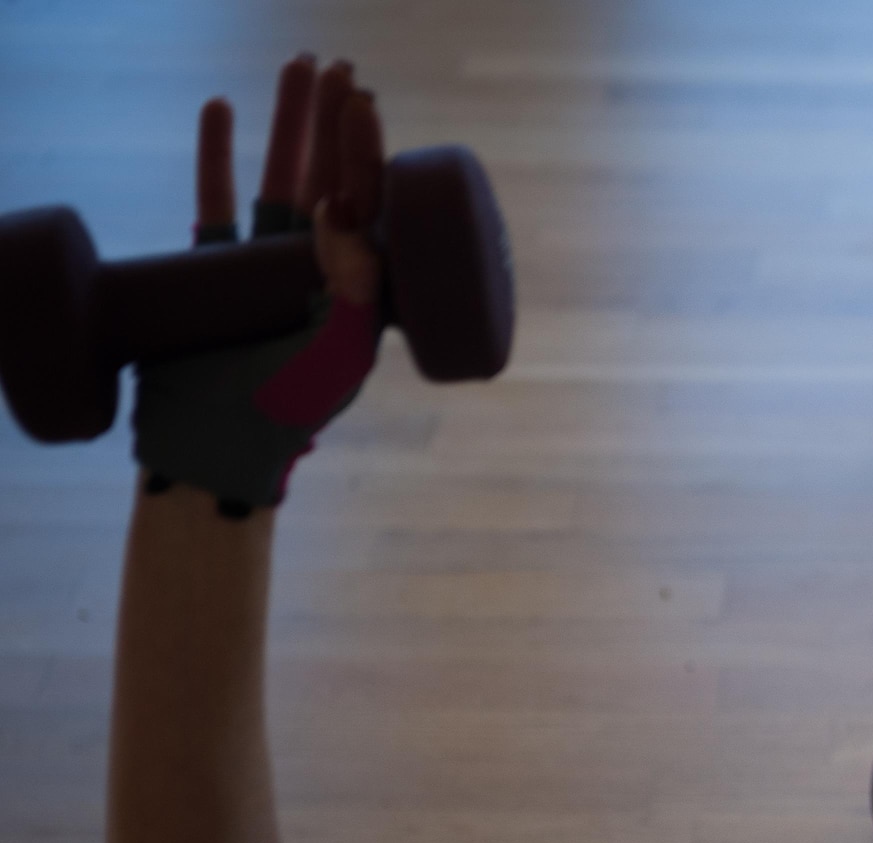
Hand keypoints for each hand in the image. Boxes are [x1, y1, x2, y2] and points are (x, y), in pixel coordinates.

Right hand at [135, 56, 384, 514]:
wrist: (211, 455)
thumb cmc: (282, 419)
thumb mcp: (331, 356)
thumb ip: (350, 292)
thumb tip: (346, 212)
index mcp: (360, 296)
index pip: (373, 210)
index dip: (370, 152)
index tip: (365, 102)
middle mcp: (319, 277)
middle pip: (332, 182)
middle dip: (336, 125)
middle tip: (341, 70)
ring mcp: (264, 272)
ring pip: (278, 182)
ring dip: (287, 126)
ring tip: (297, 70)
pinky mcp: (213, 275)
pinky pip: (216, 202)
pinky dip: (218, 156)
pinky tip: (221, 111)